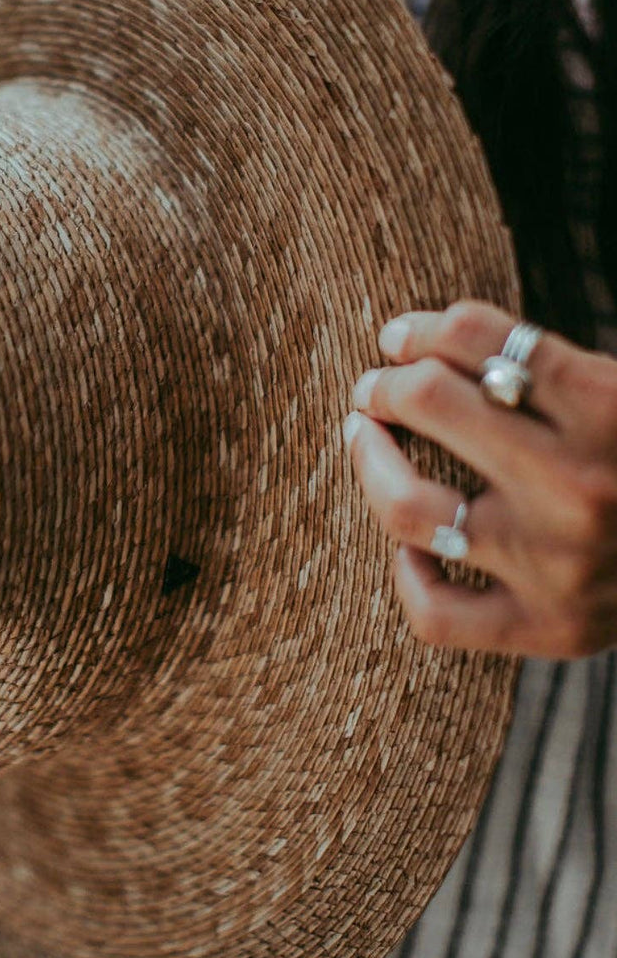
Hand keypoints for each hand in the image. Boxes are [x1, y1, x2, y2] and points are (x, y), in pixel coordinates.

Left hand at [342, 300, 616, 658]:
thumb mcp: (612, 394)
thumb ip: (536, 364)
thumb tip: (411, 341)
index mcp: (608, 406)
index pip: (475, 336)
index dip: (420, 329)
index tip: (399, 340)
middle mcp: (580, 485)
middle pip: (430, 401)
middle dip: (385, 384)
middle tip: (375, 386)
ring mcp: (559, 565)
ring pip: (408, 506)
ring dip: (370, 461)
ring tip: (364, 438)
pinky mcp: (550, 628)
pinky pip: (435, 612)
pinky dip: (407, 575)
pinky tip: (411, 546)